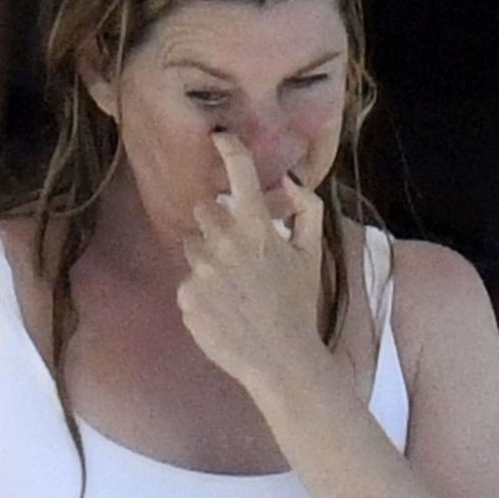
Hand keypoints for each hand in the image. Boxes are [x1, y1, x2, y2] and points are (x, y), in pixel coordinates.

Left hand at [177, 131, 327, 398]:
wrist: (279, 359)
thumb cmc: (298, 306)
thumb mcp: (312, 254)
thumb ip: (305, 210)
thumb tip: (287, 183)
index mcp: (258, 227)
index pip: (239, 173)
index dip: (229, 148)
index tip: (220, 138)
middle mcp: (225, 243)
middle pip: (204, 211)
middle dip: (217, 222)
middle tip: (235, 249)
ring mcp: (202, 270)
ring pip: (192, 245)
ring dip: (206, 256)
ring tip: (231, 285)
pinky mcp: (186, 296)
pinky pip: (187, 280)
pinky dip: (200, 290)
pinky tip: (222, 308)